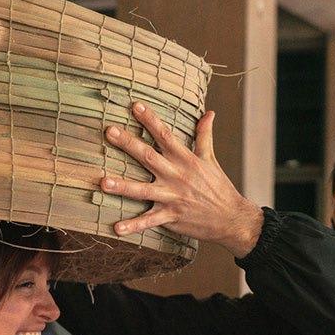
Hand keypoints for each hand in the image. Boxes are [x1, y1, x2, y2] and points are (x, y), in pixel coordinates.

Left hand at [101, 102, 263, 256]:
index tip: (135, 106)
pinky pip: (150, 222)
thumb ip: (205, 135)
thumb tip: (209, 113)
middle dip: (129, 144)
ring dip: (123, 187)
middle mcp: (177, 176)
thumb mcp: (211, 159)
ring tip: (103, 182)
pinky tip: (117, 228)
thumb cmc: (219, 186)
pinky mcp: (171, 217)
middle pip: (149, 157)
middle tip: (110, 131)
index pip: (165, 136)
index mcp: (186, 160)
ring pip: (143, 191)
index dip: (150, 120)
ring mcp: (173, 197)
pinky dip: (134, 226)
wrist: (231, 218)